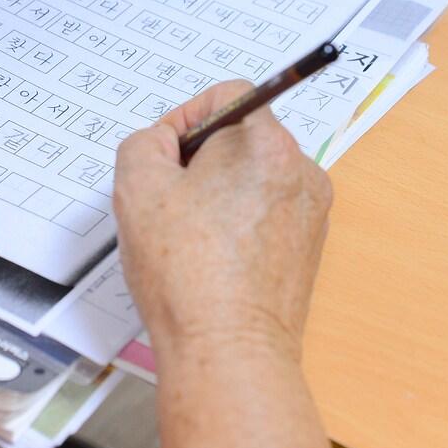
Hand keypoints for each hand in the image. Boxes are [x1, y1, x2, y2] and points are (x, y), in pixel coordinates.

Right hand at [113, 81, 331, 355]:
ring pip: (253, 178)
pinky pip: (267, 214)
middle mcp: (301, 172)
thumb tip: (163, 144)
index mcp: (267, 144)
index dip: (184, 118)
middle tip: (167, 201)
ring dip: (218, 193)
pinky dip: (238, 224)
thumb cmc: (188, 274)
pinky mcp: (308, 249)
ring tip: (187, 237)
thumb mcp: (136, 187)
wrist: (229, 352)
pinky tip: (210, 258)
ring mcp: (311, 212)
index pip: (226, 96)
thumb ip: (144, 142)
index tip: (163, 156)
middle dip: (199, 160)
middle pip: (241, 138)